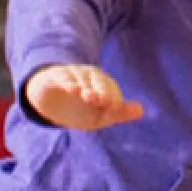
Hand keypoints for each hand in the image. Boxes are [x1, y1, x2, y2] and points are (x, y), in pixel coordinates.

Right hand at [25, 64, 139, 132]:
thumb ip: (118, 113)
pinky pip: (62, 75)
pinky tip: (70, 89)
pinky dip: (67, 81)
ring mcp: (72, 73)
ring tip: (85, 95)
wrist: (50, 103)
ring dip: (83, 86)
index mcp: (103, 84)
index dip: (113, 98)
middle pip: (98, 81)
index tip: (115, 107)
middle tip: (101, 100)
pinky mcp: (55, 75)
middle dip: (101, 90)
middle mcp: (90, 75)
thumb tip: (141, 110)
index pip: (111, 91)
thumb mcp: (99, 116)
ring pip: (80, 77)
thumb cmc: (80, 110)